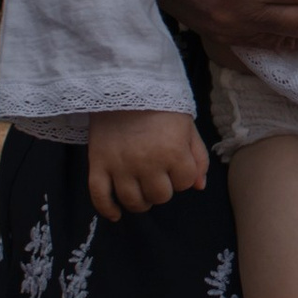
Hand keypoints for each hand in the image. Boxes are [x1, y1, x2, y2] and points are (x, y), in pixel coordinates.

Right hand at [88, 109, 210, 219]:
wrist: (124, 84)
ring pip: (133, 201)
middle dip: (163, 188)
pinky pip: (100, 197)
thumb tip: (199, 187)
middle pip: (160, 196)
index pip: (185, 183)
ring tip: (141, 190)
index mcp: (172, 151)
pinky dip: (107, 209)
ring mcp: (120, 166)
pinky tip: (116, 214)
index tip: (176, 163)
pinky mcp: (98, 164)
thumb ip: (198, 157)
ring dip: (141, 202)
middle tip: (157, 175)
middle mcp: (147, 163)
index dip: (183, 175)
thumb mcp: (187, 126)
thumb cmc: (160, 106)